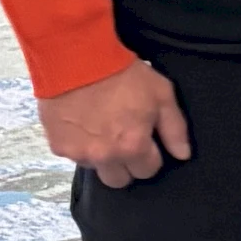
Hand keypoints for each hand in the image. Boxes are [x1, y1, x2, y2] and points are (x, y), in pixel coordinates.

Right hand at [39, 60, 190, 188]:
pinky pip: (74, 156)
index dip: (150, 155)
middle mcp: (106, 157)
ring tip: (102, 129)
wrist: (76, 60)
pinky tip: (83, 124)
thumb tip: (182, 155)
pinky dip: (80, 145)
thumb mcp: (161, 94)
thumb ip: (175, 129)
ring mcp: (79, 154)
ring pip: (96, 169)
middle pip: (119, 181)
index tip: (146, 140)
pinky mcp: (58, 146)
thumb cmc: (123, 74)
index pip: (148, 171)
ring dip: (102, 156)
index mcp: (133, 147)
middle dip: (126, 166)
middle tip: (124, 141)